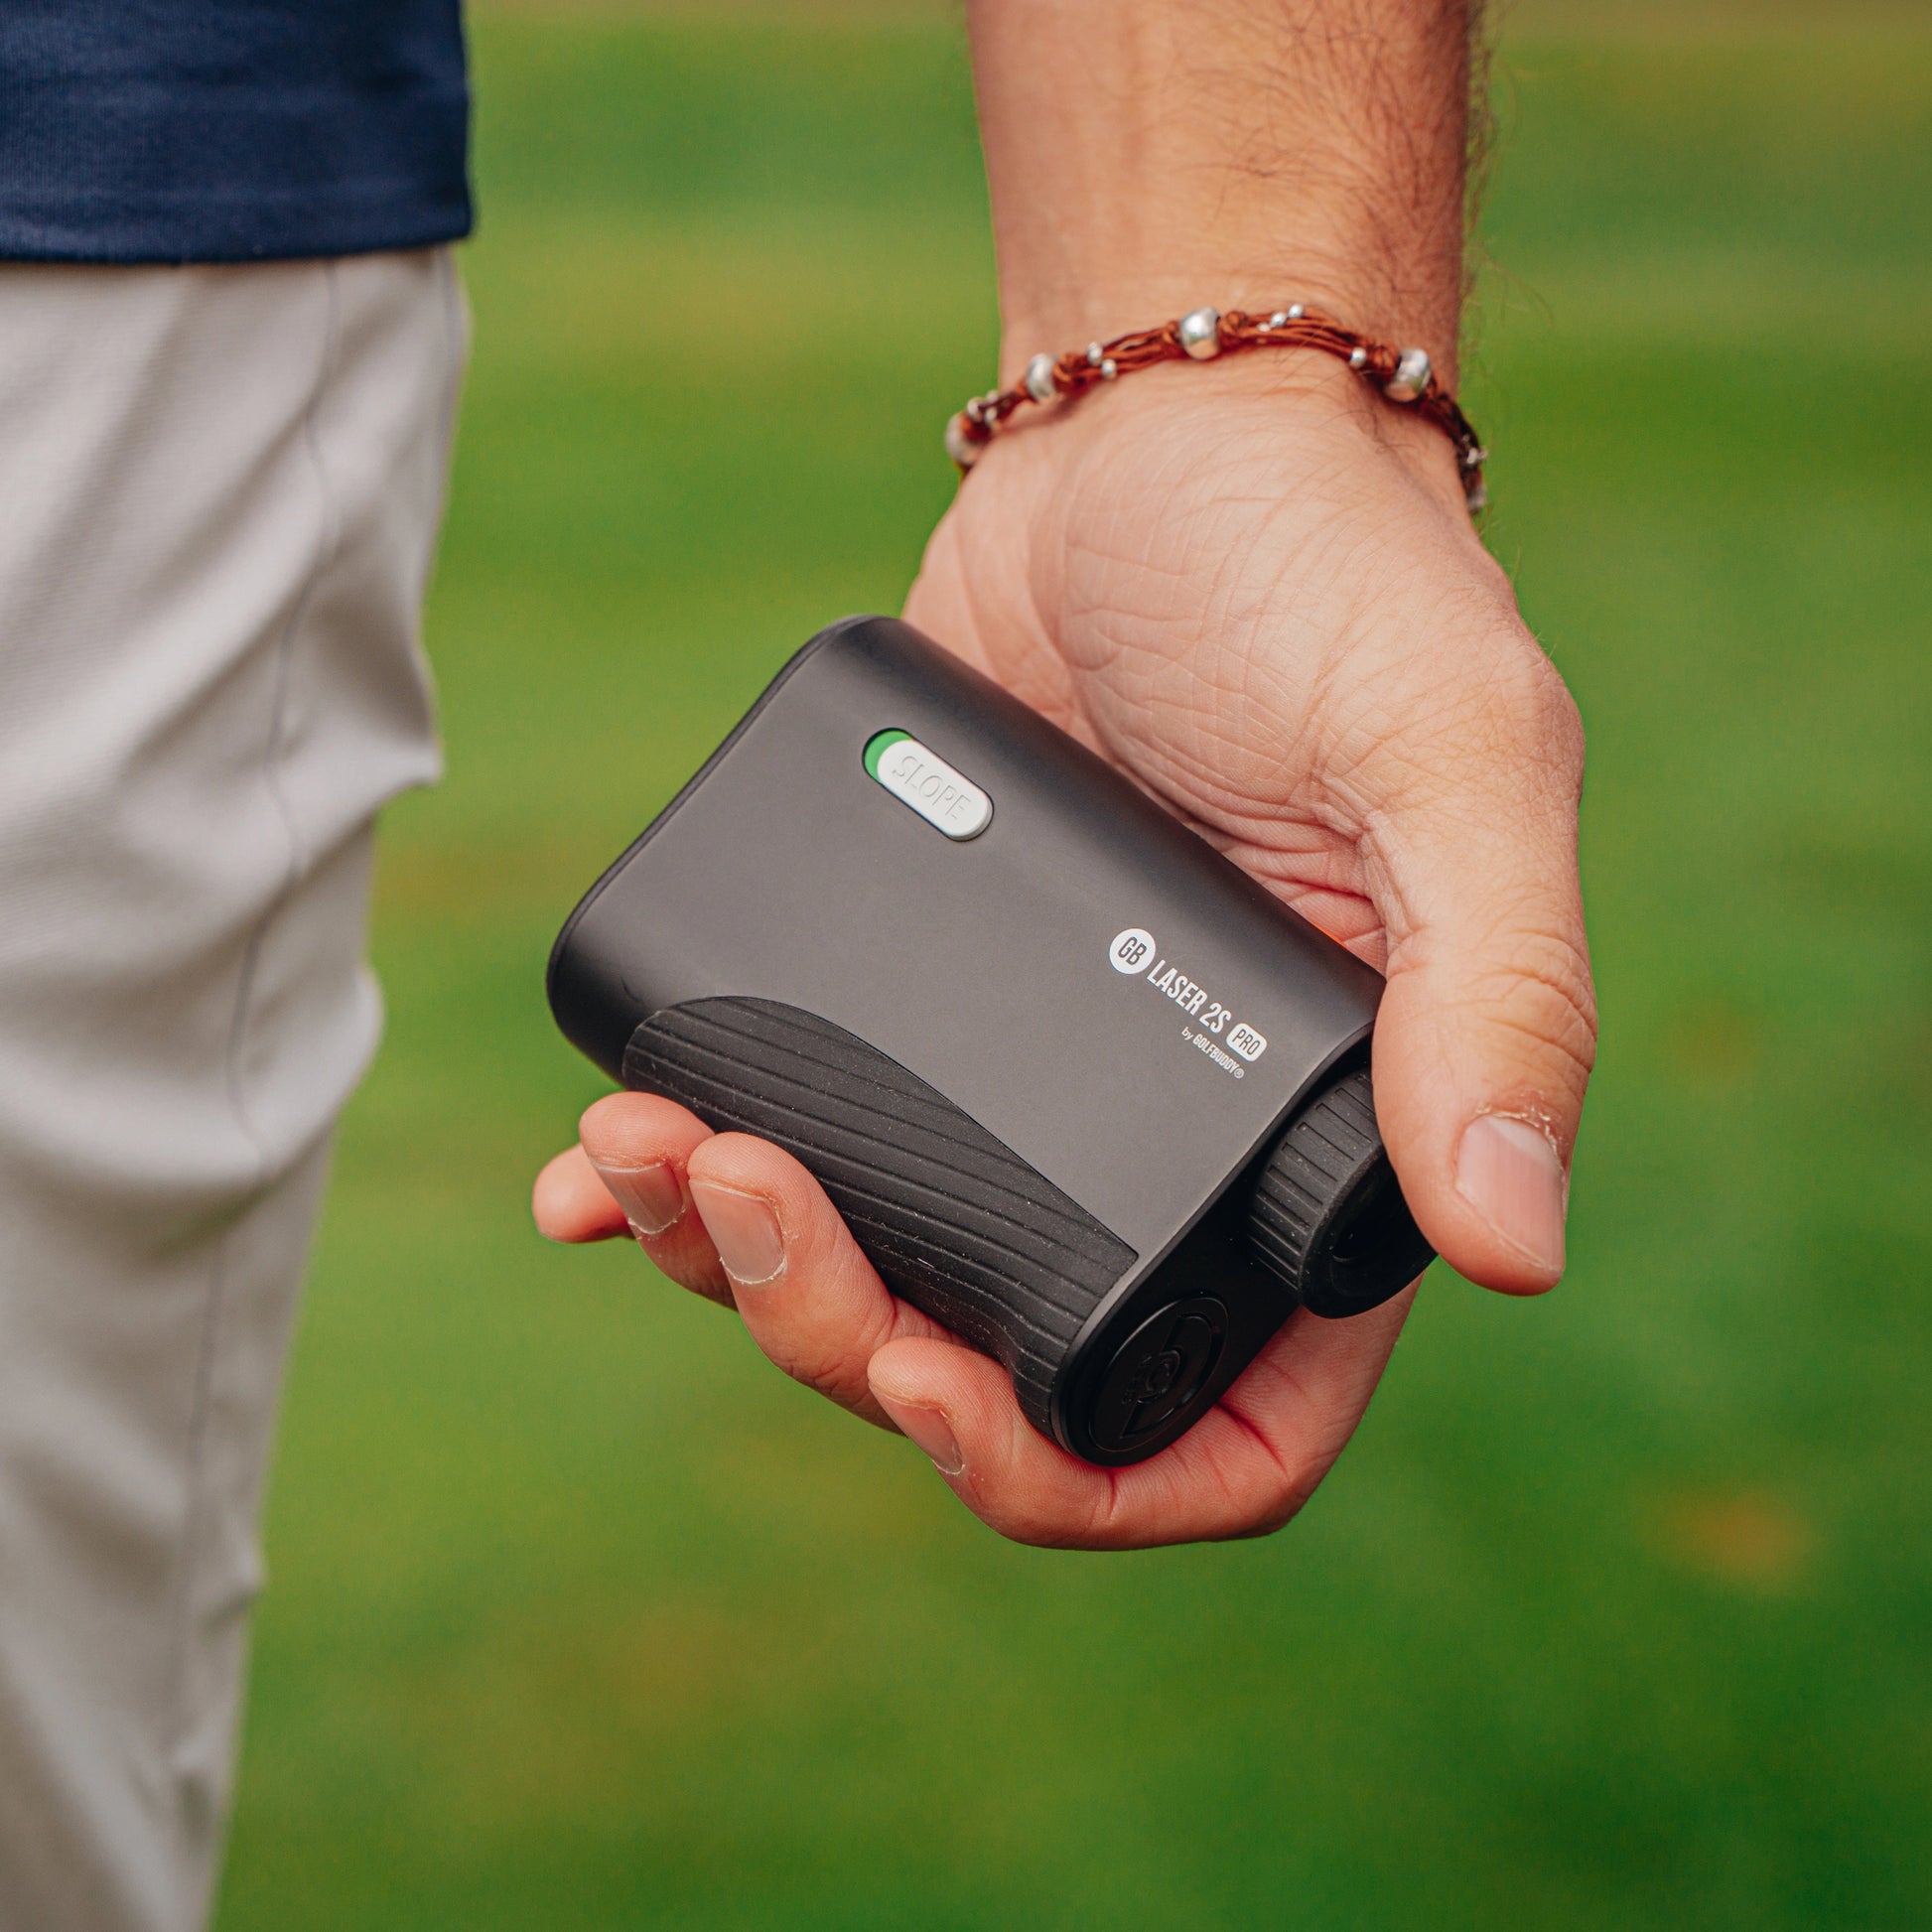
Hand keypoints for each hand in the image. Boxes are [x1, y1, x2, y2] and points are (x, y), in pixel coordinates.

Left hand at [534, 356, 1593, 1548]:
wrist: (1157, 440)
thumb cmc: (1335, 582)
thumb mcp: (1448, 770)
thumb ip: (1494, 999)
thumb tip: (1513, 1251)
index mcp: (1308, 1150)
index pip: (1230, 1420)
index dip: (1081, 1470)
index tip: (927, 1387)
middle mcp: (1158, 1142)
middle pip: (992, 1360)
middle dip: (841, 1334)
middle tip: (747, 1194)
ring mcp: (1018, 1077)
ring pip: (873, 1265)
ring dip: (737, 1259)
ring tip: (645, 1147)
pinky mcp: (901, 986)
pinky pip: (795, 1123)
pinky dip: (682, 1174)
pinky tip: (599, 1150)